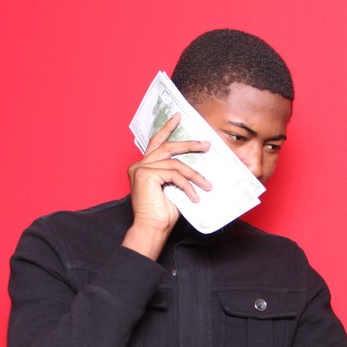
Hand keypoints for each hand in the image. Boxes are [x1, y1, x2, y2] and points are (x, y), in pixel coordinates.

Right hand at [122, 113, 212, 258]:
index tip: (178, 117)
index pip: (156, 143)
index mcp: (144, 166)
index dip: (167, 129)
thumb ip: (178, 175)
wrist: (152, 229)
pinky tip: (195, 197)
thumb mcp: (173, 189)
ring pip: (175, 163)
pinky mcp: (146, 175)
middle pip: (168, 147)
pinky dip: (188, 186)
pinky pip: (175, 175)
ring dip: (195, 175)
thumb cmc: (162, 214)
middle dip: (189, 144)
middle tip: (206, 145)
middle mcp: (139, 165)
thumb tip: (197, 167)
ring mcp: (141, 169)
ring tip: (207, 185)